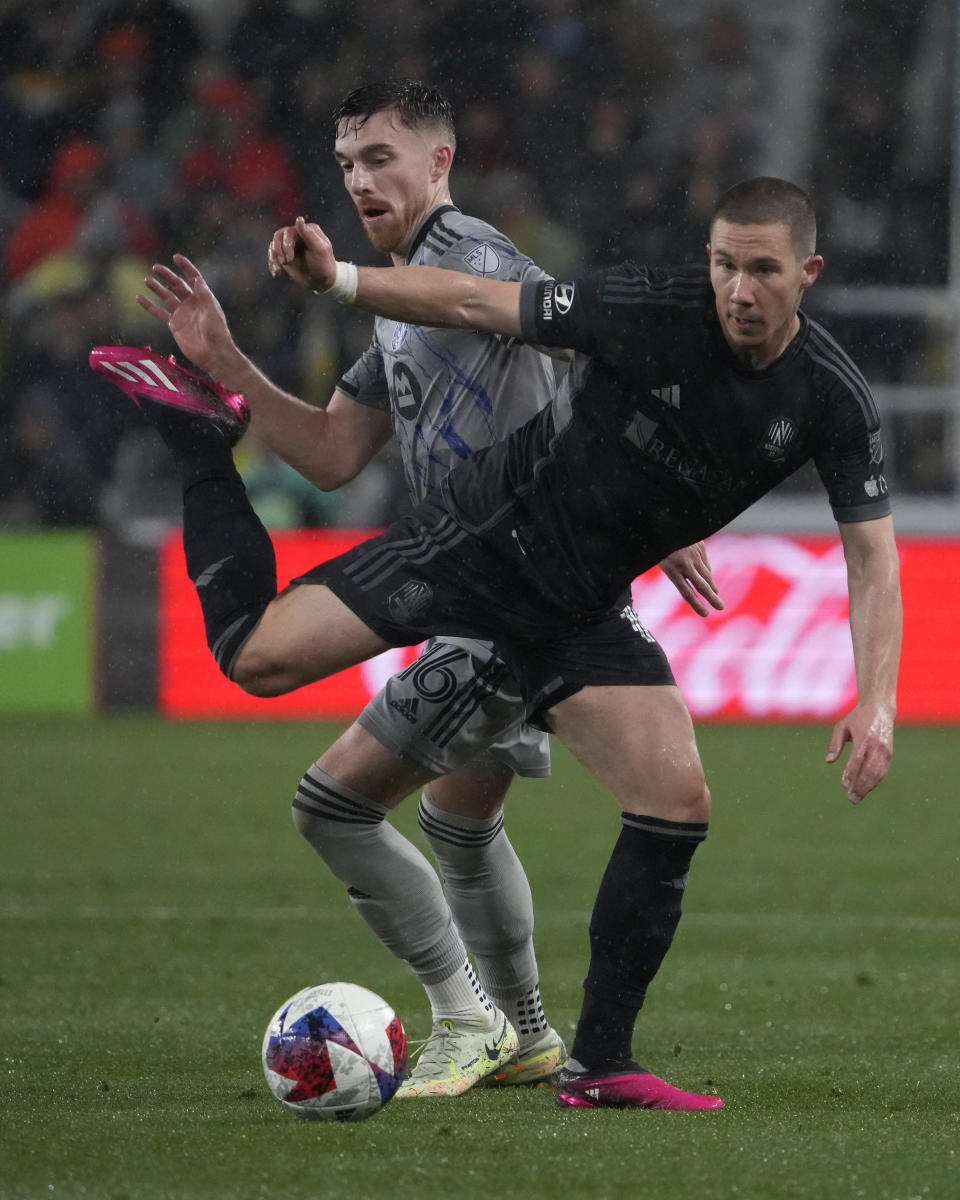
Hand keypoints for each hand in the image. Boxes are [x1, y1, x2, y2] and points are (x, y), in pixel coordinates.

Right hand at [136, 254, 239, 378]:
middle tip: (155, 267)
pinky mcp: (174, 325)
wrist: (213, 355)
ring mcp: (182, 314)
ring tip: (147, 279)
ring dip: (157, 288)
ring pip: (166, 296)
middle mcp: (191, 303)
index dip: (186, 267)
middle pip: (176, 284)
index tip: (176, 257)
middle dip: (166, 275)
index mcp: (202, 298)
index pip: (193, 278)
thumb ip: (204, 295)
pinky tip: (139, 297)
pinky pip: (159, 312)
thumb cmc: (217, 333)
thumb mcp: (213, 312)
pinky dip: (149, 306)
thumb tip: (197, 278)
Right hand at [267, 215, 337, 290]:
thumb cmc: (323, 264)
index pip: (290, 231)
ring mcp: (290, 243)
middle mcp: (297, 234)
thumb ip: (308, 234)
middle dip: (280, 250)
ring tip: (279, 270)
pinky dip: (272, 263)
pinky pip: (272, 254)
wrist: (321, 281)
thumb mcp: (319, 249)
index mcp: (307, 230)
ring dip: (274, 257)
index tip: (290, 258)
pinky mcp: (284, 253)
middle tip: (286, 262)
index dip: (286, 244)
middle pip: (279, 236)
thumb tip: (298, 219)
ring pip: (274, 244)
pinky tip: (276, 272)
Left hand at [658, 542, 723, 616]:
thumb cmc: (655, 542)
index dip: (697, 605)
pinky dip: (706, 571)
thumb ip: (671, 571)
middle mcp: (685, 564)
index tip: (705, 614)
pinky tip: (707, 577)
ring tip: (715, 595)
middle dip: (713, 598)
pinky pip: (705, 562)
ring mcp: (695, 554)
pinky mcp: (700, 545)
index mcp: (672, 569)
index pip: (687, 593)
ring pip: (706, 574)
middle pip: (702, 586)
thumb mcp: (656, 559)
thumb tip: (686, 582)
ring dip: (711, 586)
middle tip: (721, 607)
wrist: (663, 519)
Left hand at [825, 702, 894, 802]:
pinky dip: (875, 781)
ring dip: (868, 787)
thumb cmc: (857, 718)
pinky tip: (866, 789)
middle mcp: (876, 745)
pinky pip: (882, 770)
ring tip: (857, 797)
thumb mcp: (841, 726)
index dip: (851, 773)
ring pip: (877, 773)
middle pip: (869, 769)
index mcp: (864, 737)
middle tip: (851, 799)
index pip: (857, 759)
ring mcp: (885, 750)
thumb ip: (835, 744)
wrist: (879, 708)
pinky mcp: (889, 753)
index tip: (844, 785)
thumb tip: (829, 761)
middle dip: (860, 786)